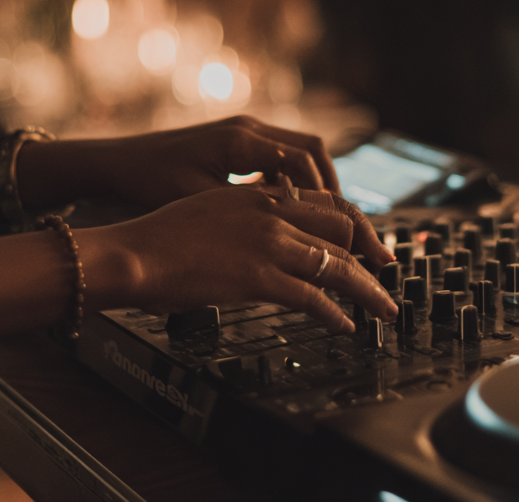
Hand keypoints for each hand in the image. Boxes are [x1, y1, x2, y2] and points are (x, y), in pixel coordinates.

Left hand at [19, 116, 342, 210]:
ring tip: (321, 219)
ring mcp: (242, 131)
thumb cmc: (150, 181)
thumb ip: (248, 212)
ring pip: (297, 151)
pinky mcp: (234, 142)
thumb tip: (289, 233)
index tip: (336, 223)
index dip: (326, 193)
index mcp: (242, 141)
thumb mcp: (200, 202)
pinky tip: (285, 210)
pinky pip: (277, 156)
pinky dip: (290, 180)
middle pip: (312, 149)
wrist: (117, 163)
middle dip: (331, 186)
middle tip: (343, 222)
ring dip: (312, 183)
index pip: (306, 160)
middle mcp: (248, 128)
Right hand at [79, 186, 396, 332]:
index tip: (370, 242)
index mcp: (259, 194)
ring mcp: (268, 243)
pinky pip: (313, 296)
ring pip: (337, 264)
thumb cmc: (159, 238)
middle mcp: (271, 211)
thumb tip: (261, 237)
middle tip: (385, 274)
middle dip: (370, 254)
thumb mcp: (209, 208)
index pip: (326, 201)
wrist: (133, 252)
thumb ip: (243, 217)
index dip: (356, 224)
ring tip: (382, 307)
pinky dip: (335, 313)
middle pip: (343, 228)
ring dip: (367, 290)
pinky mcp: (259, 276)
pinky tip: (344, 324)